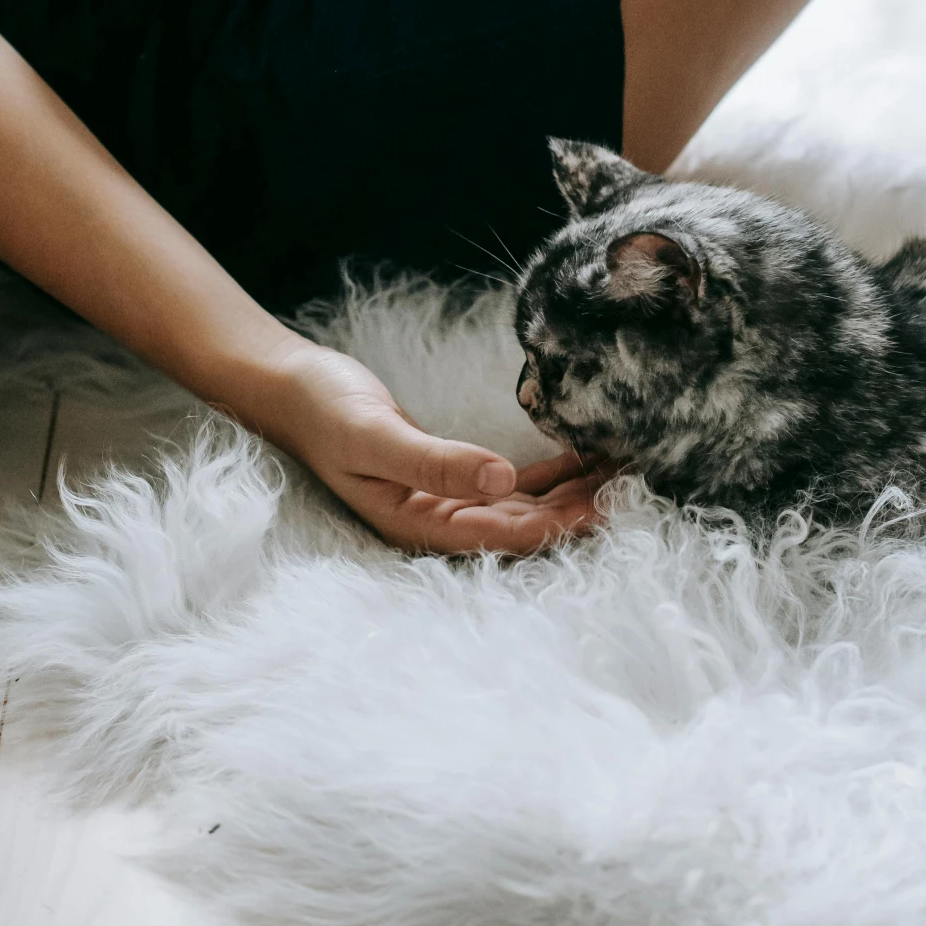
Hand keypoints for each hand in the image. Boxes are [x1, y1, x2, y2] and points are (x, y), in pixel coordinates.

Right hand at [245, 338, 607, 554]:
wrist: (288, 387)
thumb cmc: (325, 410)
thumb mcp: (375, 434)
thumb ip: (435, 462)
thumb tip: (503, 482)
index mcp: (417, 526)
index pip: (505, 537)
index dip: (560, 527)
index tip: (610, 507)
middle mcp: (436, 523)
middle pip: (523, 529)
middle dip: (579, 513)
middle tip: (636, 487)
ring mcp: (445, 502)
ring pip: (524, 508)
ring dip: (572, 494)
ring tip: (624, 472)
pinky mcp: (451, 476)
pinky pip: (511, 485)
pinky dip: (550, 474)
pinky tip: (585, 457)